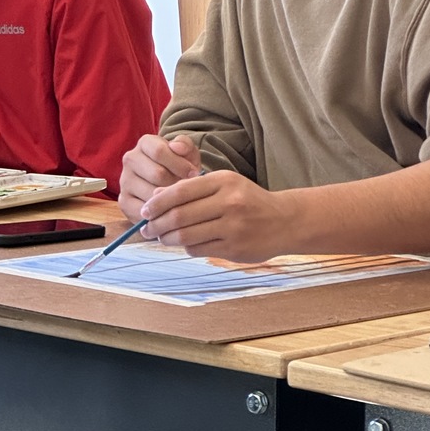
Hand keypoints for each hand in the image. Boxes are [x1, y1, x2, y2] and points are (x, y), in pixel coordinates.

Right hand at [118, 134, 202, 222]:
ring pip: (151, 193)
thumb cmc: (180, 168)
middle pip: (157, 174)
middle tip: (188, 190)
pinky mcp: (124, 201)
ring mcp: (125, 181)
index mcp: (145, 143)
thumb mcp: (188, 153)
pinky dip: (160, 213)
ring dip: (170, 200)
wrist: (168, 187)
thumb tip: (177, 148)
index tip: (194, 173)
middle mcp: (130, 159)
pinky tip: (169, 211)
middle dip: (177, 184)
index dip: (180, 164)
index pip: (159, 152)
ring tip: (181, 200)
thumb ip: (185, 145)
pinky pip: (144, 210)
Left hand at [139, 169, 297, 262]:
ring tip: (161, 238)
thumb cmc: (248, 200)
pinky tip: (185, 243)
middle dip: (157, 224)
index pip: (180, 191)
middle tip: (147, 229)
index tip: (144, 211)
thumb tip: (156, 197)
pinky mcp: (235, 248)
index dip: (157, 203)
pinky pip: (199, 249)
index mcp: (224, 181)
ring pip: (186, 235)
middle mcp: (229, 202)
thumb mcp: (224, 185)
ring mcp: (233, 227)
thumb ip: (192, 189)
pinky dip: (186, 247)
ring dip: (167, 239)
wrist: (284, 221)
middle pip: (180, 216)